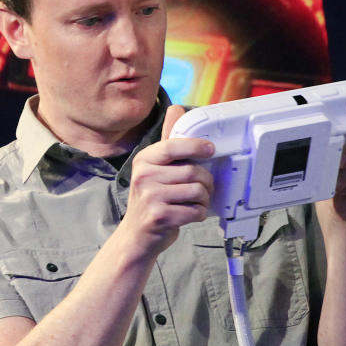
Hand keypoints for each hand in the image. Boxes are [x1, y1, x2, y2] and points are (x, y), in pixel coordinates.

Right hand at [118, 105, 214, 257]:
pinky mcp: (159, 216)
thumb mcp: (153, 169)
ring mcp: (150, 197)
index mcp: (144, 160)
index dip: (195, 146)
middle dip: (206, 182)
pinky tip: (187, 215)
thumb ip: (168, 142)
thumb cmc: (150, 200)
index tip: (210, 149)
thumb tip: (175, 109)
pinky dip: (198, 214)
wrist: (136, 236)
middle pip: (193, 172)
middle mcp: (143, 176)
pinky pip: (195, 211)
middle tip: (202, 189)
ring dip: (203, 200)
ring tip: (193, 203)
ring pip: (197, 191)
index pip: (173, 146)